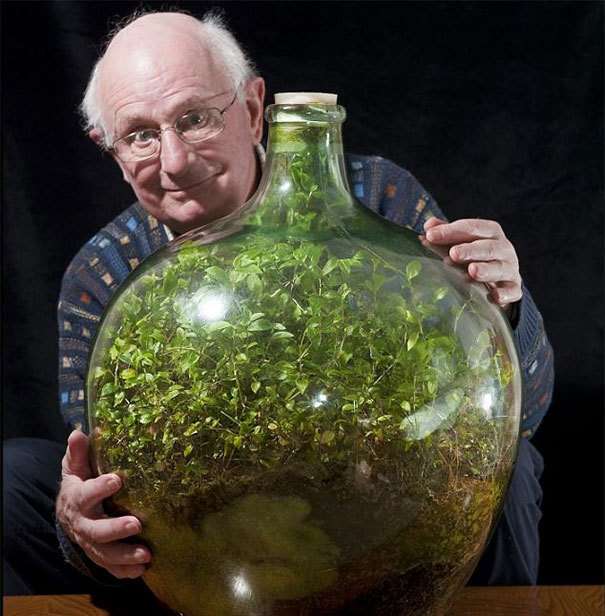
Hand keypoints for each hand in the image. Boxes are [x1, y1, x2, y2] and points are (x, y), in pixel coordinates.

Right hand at [55, 429, 150, 578]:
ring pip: (104, 553)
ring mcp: (90, 542)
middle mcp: (82, 524)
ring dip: (125, 555)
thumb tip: (79, 431)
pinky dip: (124, 571)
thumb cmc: (79, 483)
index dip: (100, 488)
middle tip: (137, 524)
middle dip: (116, 528)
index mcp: (77, 498)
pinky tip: (143, 570)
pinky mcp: (99, 554)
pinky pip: (110, 567)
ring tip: (147, 555)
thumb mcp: (75, 467)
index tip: (117, 479)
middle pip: (96, 530)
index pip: (86, 494)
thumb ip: (78, 452)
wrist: (68, 513)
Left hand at [420, 217, 522, 311]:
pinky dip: (505, 293)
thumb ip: (446, 233)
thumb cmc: (475, 255)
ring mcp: (510, 269)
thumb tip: (428, 226)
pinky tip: (495, 296)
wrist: (501, 277)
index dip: (450, 231)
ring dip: (486, 270)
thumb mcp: (461, 242)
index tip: (430, 236)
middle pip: (487, 247)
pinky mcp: (514, 288)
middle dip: (470, 250)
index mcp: (490, 232)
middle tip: (453, 254)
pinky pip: (512, 290)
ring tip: (472, 271)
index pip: (471, 228)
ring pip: (500, 268)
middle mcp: (503, 248)